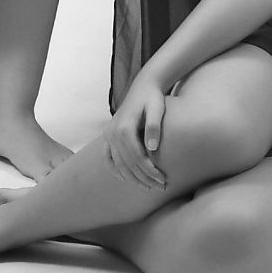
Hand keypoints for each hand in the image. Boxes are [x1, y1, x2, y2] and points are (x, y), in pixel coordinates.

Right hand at [105, 73, 168, 188]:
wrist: (143, 85)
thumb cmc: (153, 97)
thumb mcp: (157, 108)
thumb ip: (154, 126)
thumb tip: (153, 148)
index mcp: (124, 127)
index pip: (137, 157)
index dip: (150, 171)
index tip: (163, 180)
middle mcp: (113, 132)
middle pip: (128, 163)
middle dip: (144, 178)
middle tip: (160, 187)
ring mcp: (109, 134)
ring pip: (119, 163)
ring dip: (132, 178)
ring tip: (148, 187)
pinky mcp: (108, 134)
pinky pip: (107, 157)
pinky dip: (114, 169)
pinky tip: (124, 178)